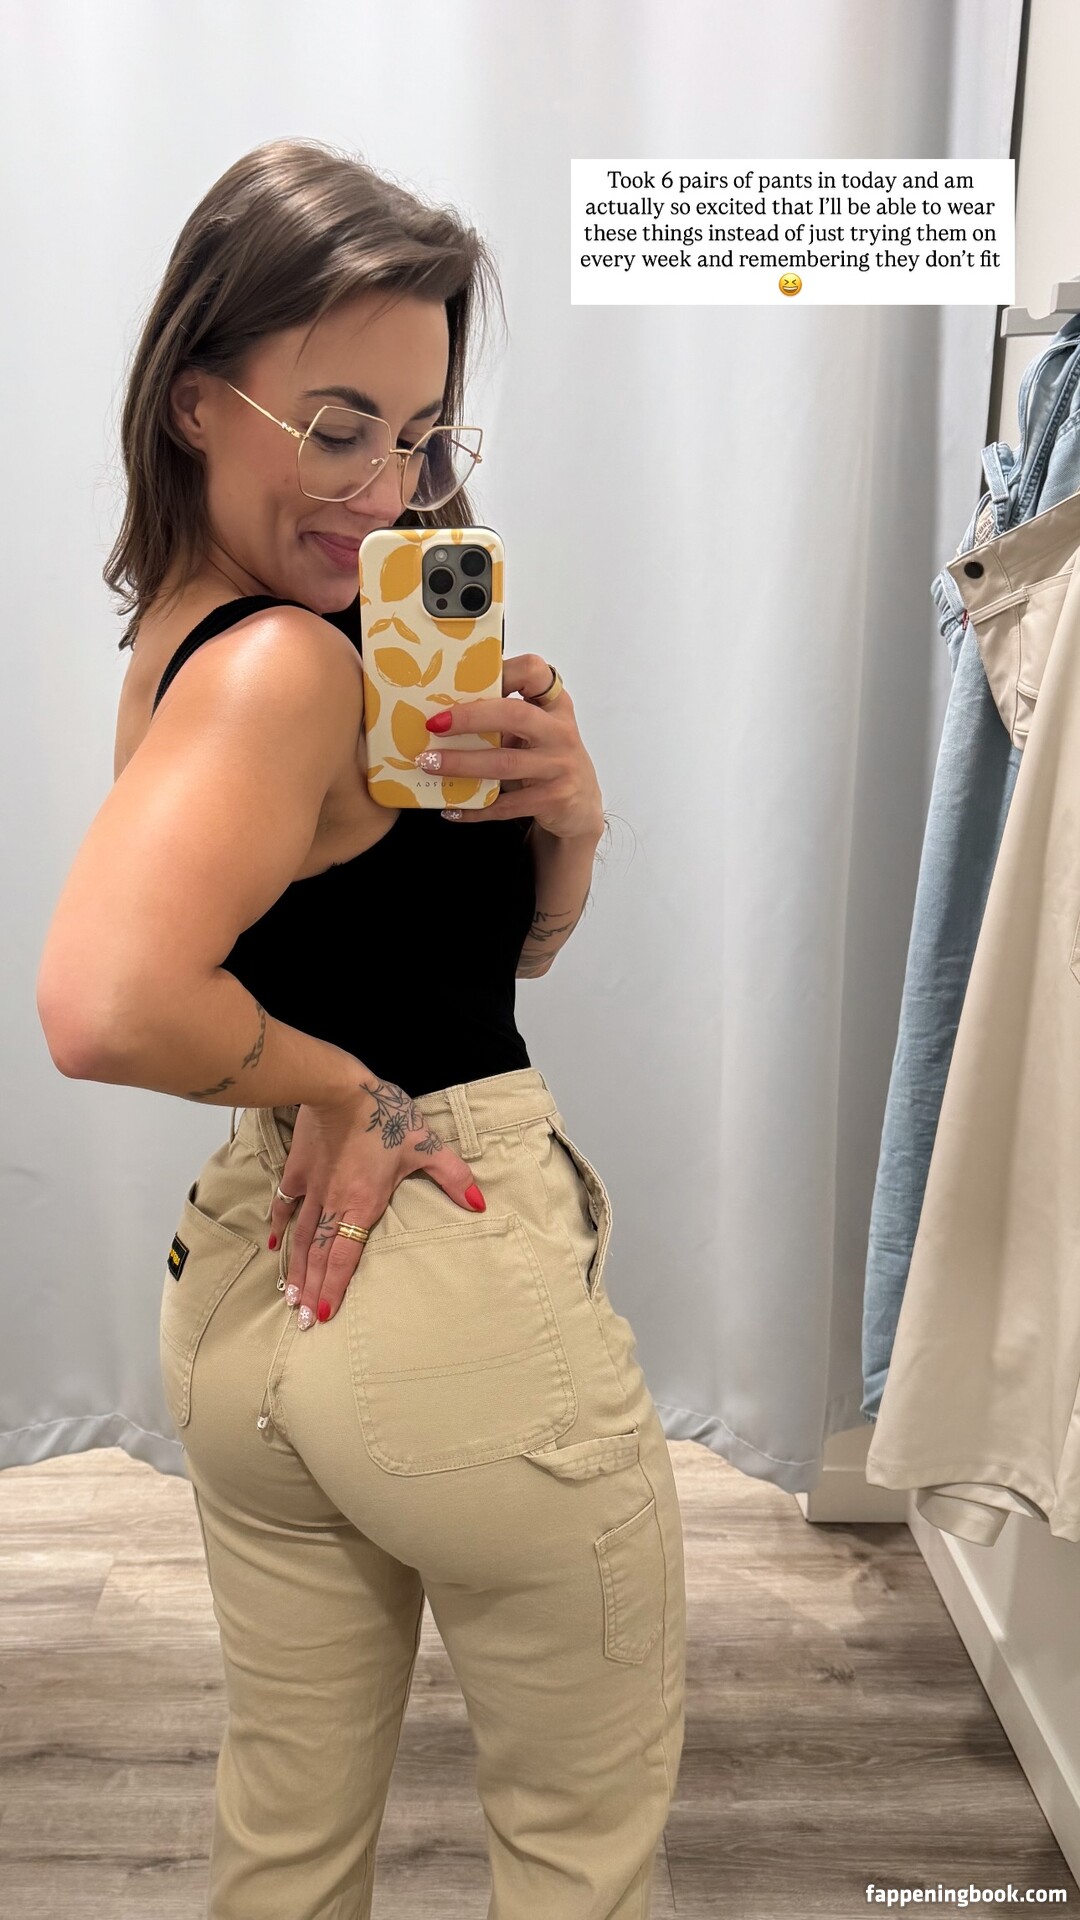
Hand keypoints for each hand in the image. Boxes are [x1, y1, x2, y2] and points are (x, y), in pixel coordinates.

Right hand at [267, 1078, 486, 1327]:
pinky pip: (285, 1205)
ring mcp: (312, 1189)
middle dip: (310, 1290)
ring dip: (296, 1268)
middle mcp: (333, 1205)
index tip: (323, 1315)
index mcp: (362, 1205)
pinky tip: (274, 1244)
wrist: (338, 1088)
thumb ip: (453, 1177)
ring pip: (300, 1238)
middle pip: (319, 1256)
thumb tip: (480, 1203)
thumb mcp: (426, 1145)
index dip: (334, 1287)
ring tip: (289, 1297)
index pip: (344, 1257)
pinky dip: (279, 1225)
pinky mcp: (298, 1171)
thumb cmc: (384, 1116)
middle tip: (302, 1322)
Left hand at [415, 653, 604, 839]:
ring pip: (505, 763)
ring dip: (462, 763)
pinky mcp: (553, 799)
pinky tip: (452, 808)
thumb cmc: (548, 759)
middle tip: (435, 724)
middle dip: (470, 718)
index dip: (501, 671)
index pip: (533, 671)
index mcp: (554, 705)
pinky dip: (476, 808)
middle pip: (515, 715)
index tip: (465, 680)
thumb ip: (504, 718)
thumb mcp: (535, 730)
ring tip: (430, 763)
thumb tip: (443, 712)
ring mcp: (559, 766)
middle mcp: (560, 732)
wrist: (580, 806)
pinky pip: (506, 805)